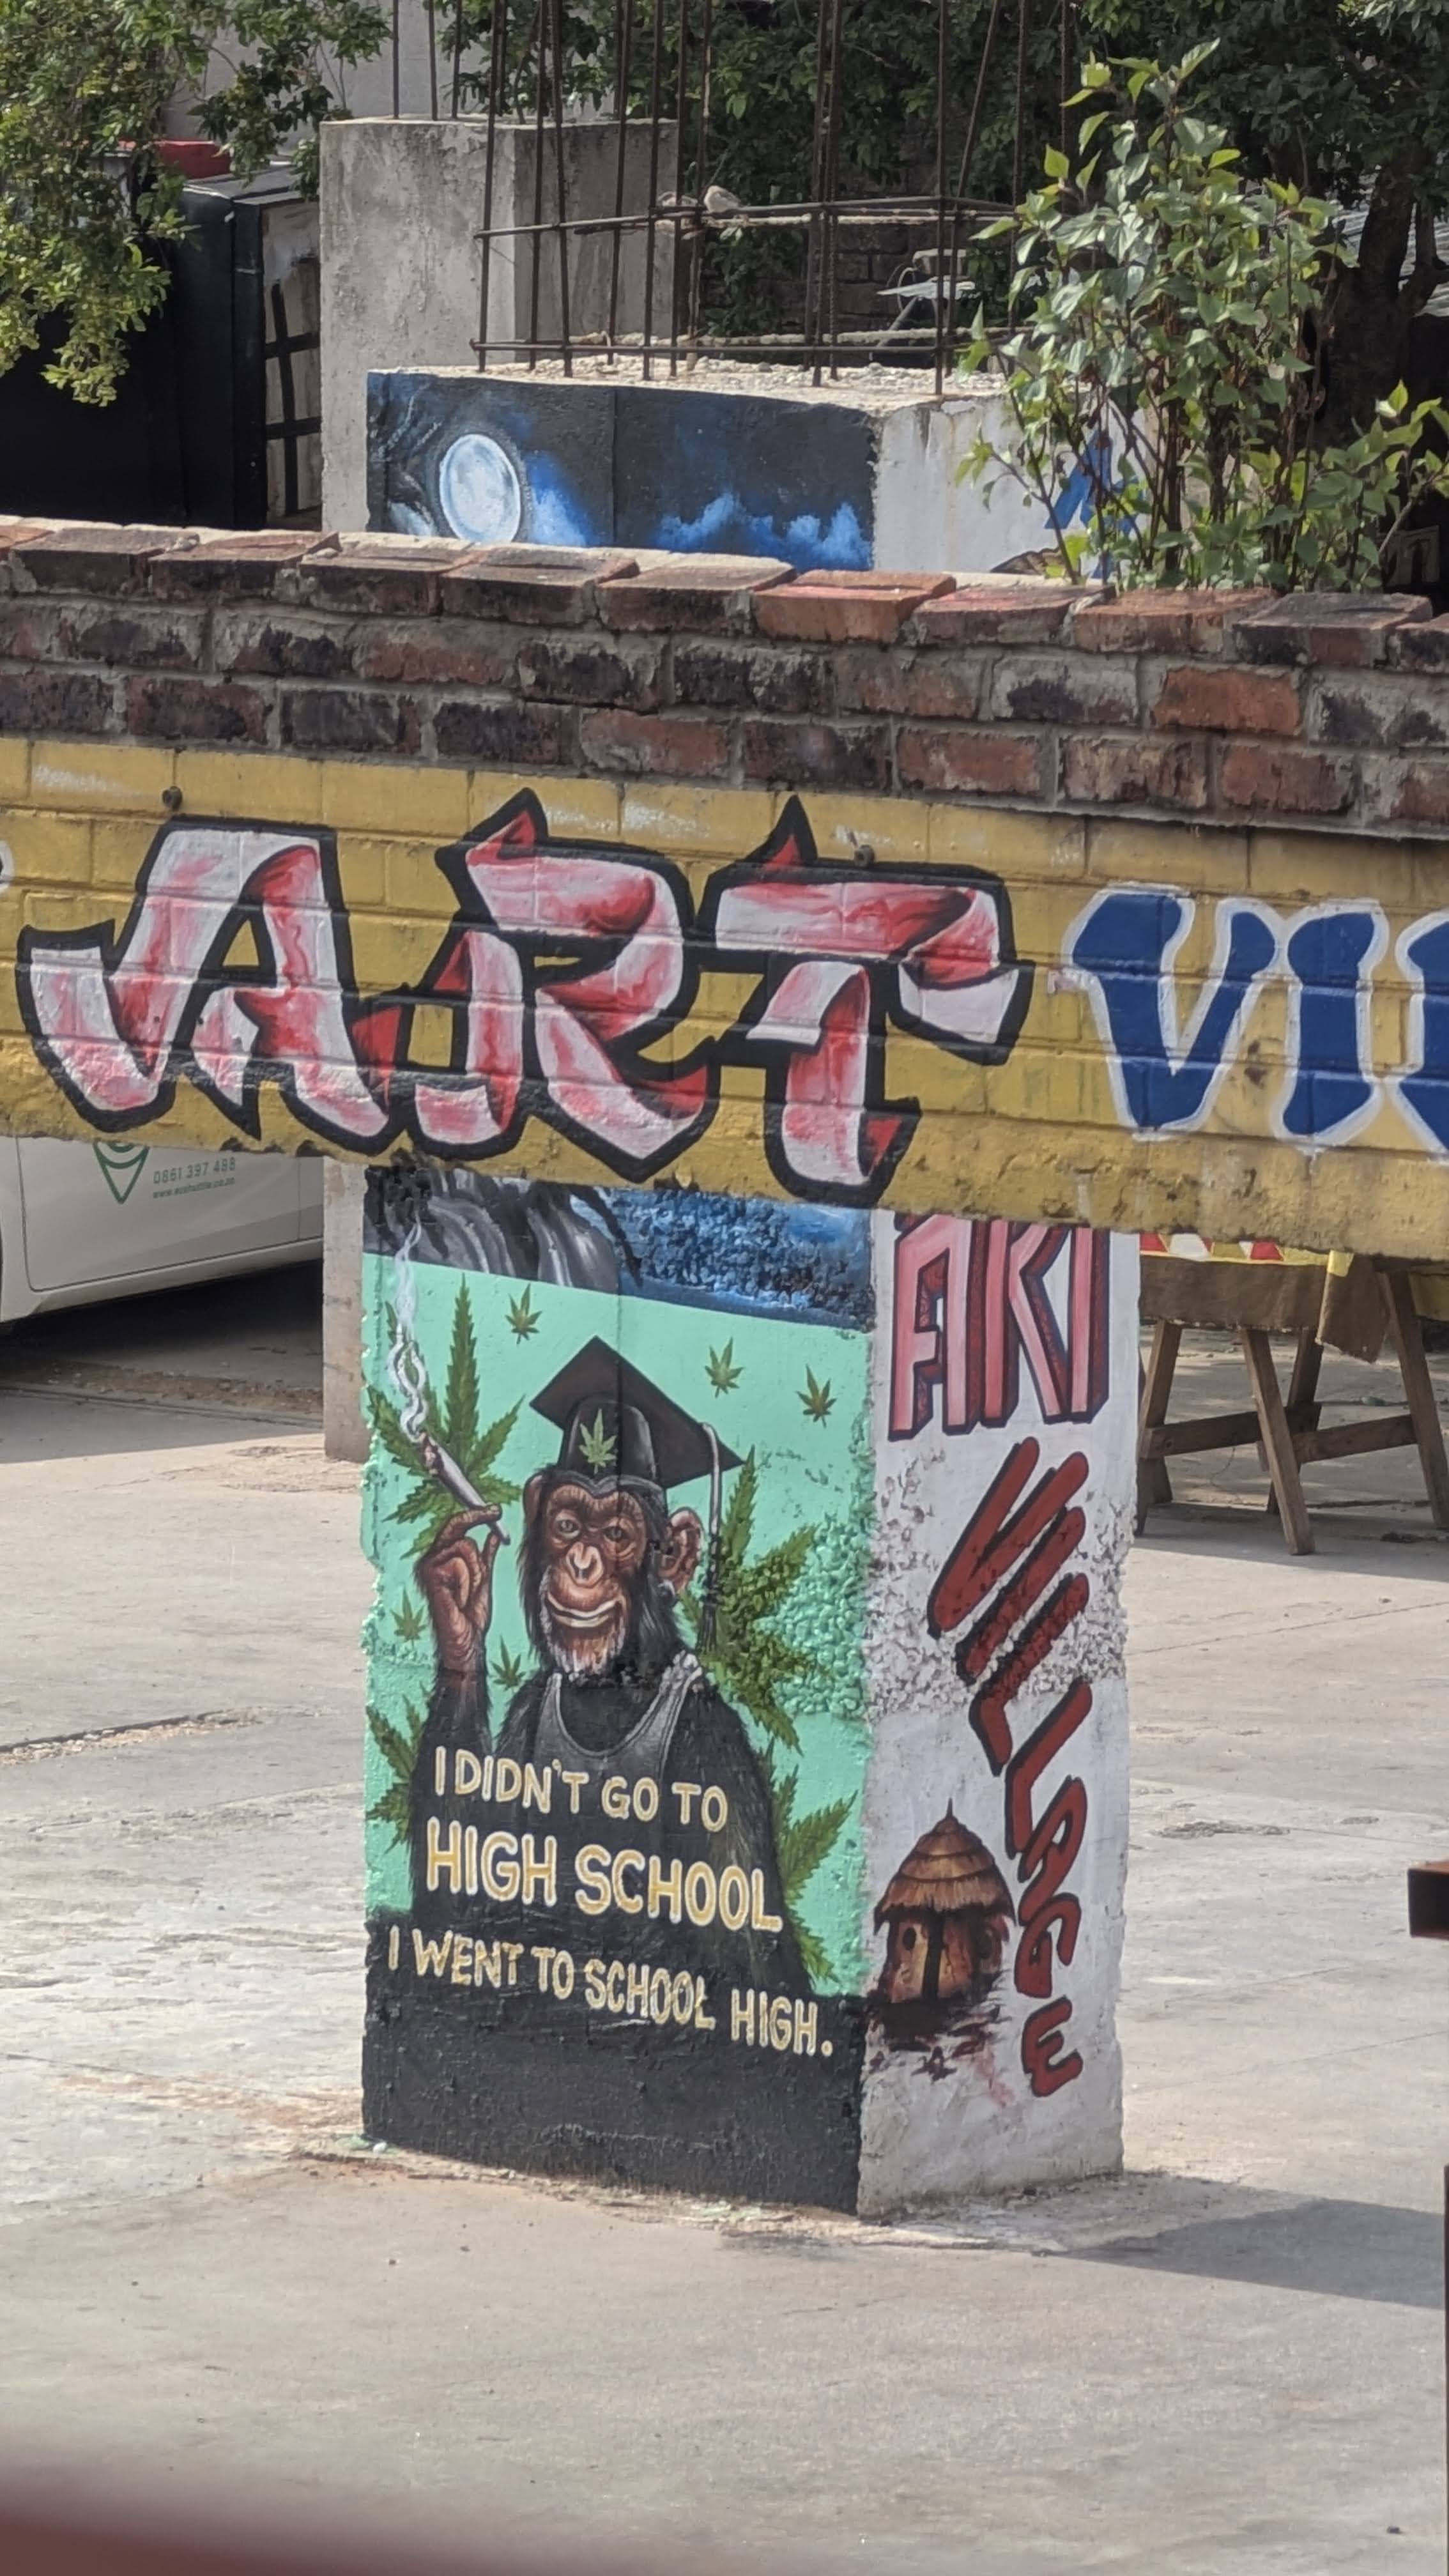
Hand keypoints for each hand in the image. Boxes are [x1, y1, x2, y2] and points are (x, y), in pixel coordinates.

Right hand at [418, 1509, 500, 1682]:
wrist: (465, 1642)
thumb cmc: (471, 1615)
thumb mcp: (483, 1580)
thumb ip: (485, 1556)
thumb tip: (493, 1533)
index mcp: (441, 1558)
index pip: (456, 1526)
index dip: (475, 1515)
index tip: (496, 1510)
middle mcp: (430, 1559)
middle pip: (461, 1535)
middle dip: (477, 1560)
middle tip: (478, 1584)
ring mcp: (427, 1567)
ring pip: (464, 1548)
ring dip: (474, 1574)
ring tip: (466, 1595)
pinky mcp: (429, 1577)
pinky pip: (458, 1564)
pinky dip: (466, 1582)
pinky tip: (459, 1599)